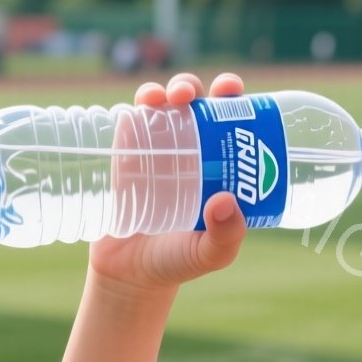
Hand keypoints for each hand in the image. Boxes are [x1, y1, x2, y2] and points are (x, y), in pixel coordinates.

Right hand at [87, 72, 247, 289]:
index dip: (235, 99)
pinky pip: (134, 119)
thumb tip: (225, 200)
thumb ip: (225, 237)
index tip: (232, 91)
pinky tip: (145, 101)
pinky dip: (141, 102)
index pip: (231, 123)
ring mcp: (158, 150)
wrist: (130, 274)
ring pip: (167, 105)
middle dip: (199, 87)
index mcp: (219, 166)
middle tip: (196, 96)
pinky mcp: (127, 155)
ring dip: (171, 88)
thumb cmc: (178, 260)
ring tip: (173, 98)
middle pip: (198, 105)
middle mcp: (192, 151)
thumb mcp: (209, 254)